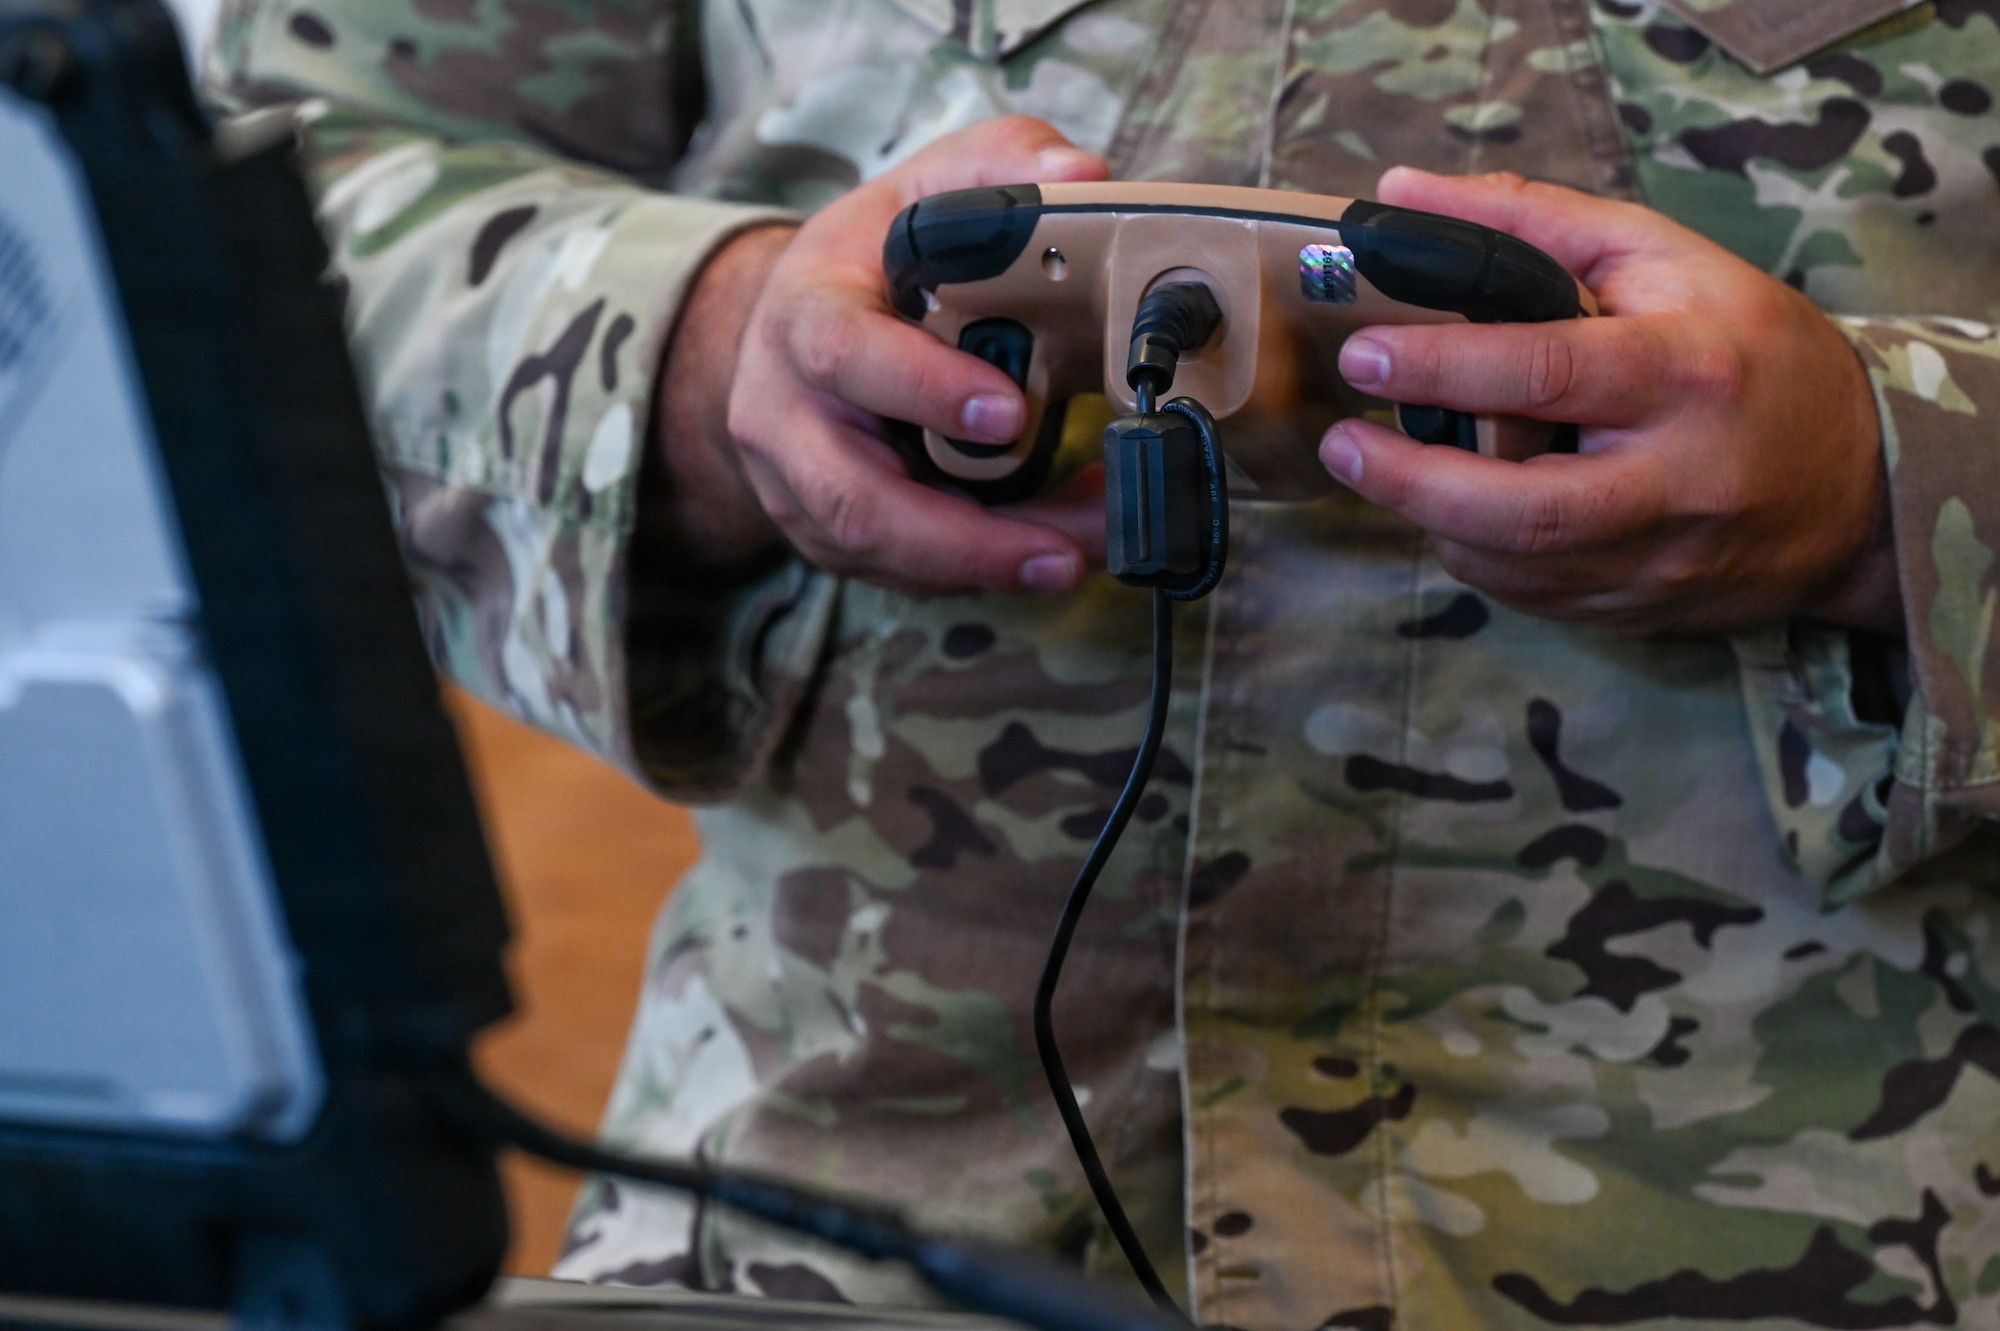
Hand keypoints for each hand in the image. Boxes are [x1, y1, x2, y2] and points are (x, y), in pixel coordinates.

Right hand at [651, 117, 1109, 594]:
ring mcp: (798, 488)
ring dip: (987, 567)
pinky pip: (900, 575)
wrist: (785, 335)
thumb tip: (1084, 177)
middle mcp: (784, 415)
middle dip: (965, 537)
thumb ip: (1003, 165)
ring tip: (1080, 556)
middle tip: (1065, 547)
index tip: (1009, 413)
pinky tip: (1053, 548)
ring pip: (880, 553)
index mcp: (802, 316)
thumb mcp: (923, 189)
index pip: (845, 357)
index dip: (924, 390)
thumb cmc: (869, 263)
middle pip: (855, 499)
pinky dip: (979, 572)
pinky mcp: (827, 539)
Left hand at [1319, 168, 1897, 635]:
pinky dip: (1479, 556)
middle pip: (1523, 510)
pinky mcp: (1642, 610)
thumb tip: (1403, 195)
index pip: (1546, 372)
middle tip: (1343, 444)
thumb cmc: (1749, 350)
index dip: (1441, 369)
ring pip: (1517, 565)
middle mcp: (1676, 479)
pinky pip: (1532, 597)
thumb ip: (1531, 224)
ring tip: (1389, 468)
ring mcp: (1661, 560)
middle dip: (1412, 482)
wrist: (1861, 483)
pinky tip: (1460, 512)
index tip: (1364, 356)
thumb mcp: (1662, 258)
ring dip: (1434, 519)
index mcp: (1685, 372)